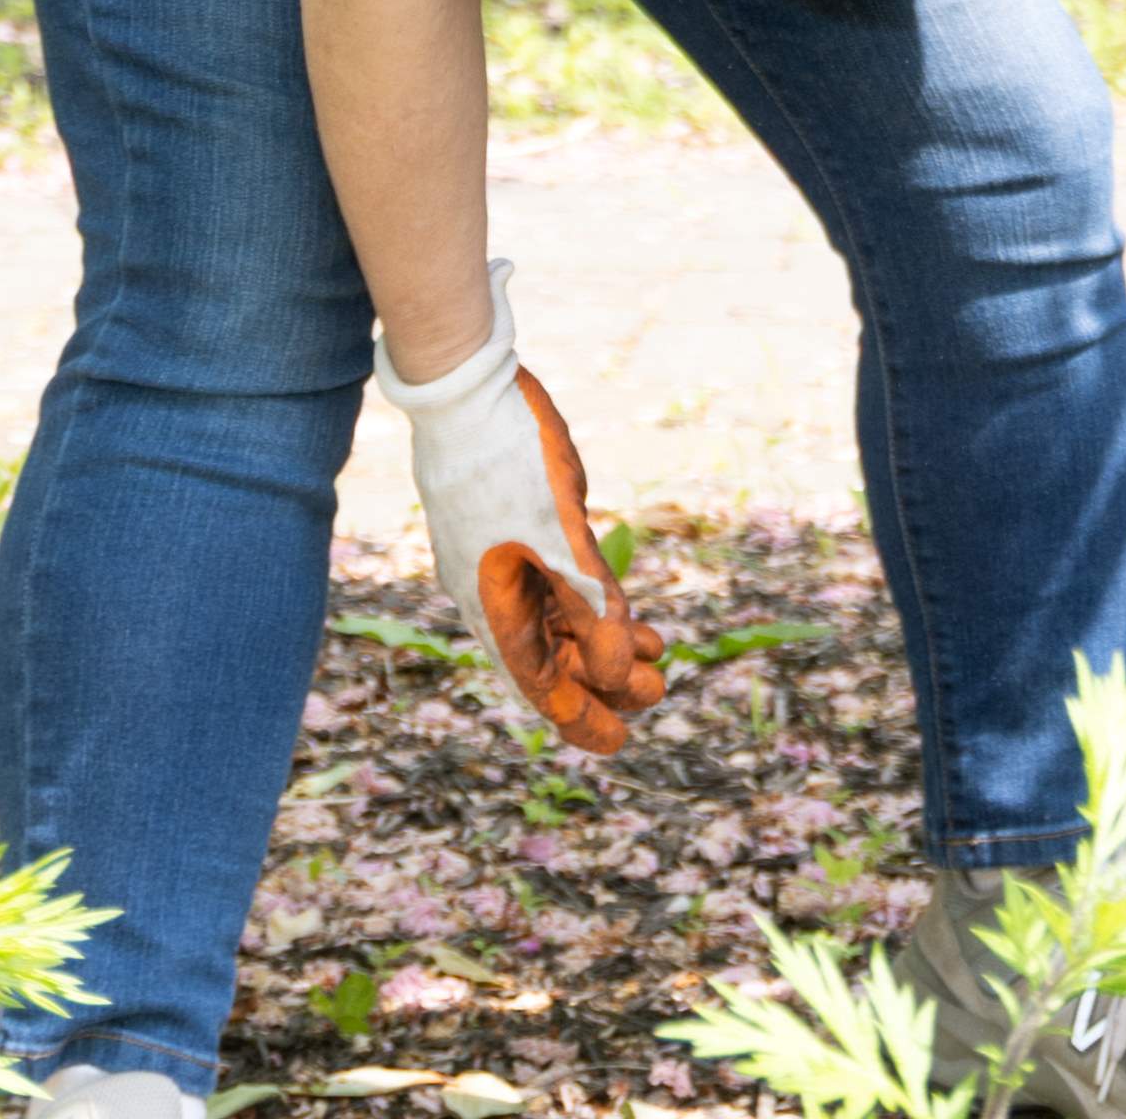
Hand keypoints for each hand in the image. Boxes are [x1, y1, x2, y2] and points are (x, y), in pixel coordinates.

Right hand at [370, 262, 667, 750]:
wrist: (465, 384)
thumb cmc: (509, 457)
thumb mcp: (559, 536)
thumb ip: (590, 606)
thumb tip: (619, 674)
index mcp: (492, 605)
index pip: (541, 683)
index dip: (581, 716)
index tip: (622, 742)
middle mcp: (491, 592)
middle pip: (552, 656)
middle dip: (605, 678)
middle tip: (660, 689)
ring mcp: (499, 558)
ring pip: (556, 620)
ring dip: (604, 640)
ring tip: (658, 651)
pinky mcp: (513, 527)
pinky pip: (554, 582)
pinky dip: (590, 599)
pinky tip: (623, 604)